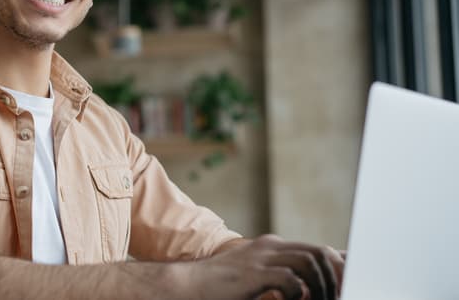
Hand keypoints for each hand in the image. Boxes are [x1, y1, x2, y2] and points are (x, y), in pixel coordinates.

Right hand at [177, 234, 339, 299]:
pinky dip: (298, 294)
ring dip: (322, 286)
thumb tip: (311, 290)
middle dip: (338, 275)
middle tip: (344, 294)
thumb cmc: (221, 290)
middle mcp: (270, 247)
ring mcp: (262, 257)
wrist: (187, 286)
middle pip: (320, 251)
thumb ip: (283, 279)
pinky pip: (290, 279)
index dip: (340, 265)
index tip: (353, 283)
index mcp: (273, 248)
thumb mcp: (258, 281)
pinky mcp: (253, 272)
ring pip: (311, 261)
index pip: (318, 249)